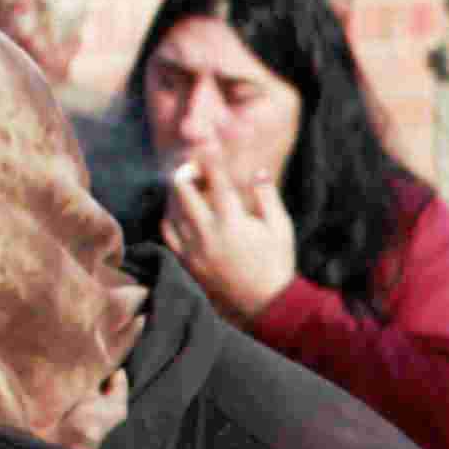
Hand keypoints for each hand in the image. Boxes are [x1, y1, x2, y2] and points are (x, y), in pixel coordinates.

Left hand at [164, 153, 298, 316]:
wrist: (266, 303)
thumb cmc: (277, 263)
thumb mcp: (281, 228)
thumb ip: (267, 197)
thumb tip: (257, 171)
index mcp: (233, 222)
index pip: (215, 181)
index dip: (210, 160)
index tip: (207, 145)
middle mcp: (208, 233)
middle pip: (182, 191)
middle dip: (185, 172)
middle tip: (191, 165)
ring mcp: (194, 248)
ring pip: (171, 209)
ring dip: (175, 193)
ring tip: (184, 184)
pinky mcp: (187, 261)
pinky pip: (168, 232)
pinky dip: (169, 216)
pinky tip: (177, 211)